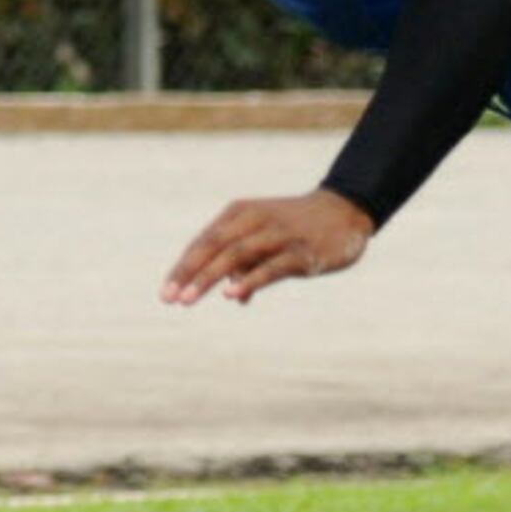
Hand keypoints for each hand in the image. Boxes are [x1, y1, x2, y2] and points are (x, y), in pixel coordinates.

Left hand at [160, 189, 373, 306]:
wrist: (344, 211)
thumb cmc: (297, 228)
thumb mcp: (267, 242)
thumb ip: (248, 267)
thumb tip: (236, 298)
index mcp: (240, 213)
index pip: (204, 241)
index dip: (183, 267)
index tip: (165, 293)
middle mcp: (255, 219)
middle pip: (214, 246)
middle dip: (188, 273)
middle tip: (169, 299)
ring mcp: (279, 234)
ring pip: (236, 255)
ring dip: (209, 277)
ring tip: (188, 300)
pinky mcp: (302, 252)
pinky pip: (271, 267)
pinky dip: (249, 280)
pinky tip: (231, 295)